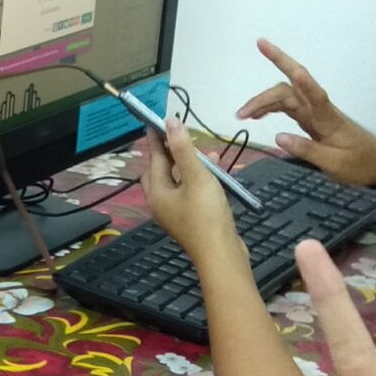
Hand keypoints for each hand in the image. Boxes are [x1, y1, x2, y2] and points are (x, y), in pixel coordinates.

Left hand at [141, 119, 238, 262]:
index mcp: (157, 192)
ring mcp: (176, 213)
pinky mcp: (192, 219)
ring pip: (178, 181)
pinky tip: (216, 169)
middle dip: (170, 152)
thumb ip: (184, 149)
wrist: (222, 255)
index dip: (157, 138)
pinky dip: (199, 178)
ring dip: (189, 164)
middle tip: (180, 136)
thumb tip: (171, 122)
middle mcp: (162, 203)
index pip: (154, 158)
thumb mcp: (196, 177)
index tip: (158, 119)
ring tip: (203, 150)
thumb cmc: (206, 215)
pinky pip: (191, 192)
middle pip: (160, 171)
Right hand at [238, 39, 375, 189]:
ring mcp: (315, 113)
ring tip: (242, 115)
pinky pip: (288, 108)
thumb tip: (278, 136)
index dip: (295, 75)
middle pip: (289, 90)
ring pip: (285, 97)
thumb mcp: (335, 165)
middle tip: (240, 111)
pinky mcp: (312, 120)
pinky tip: (258, 116)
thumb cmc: (362, 164)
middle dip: (263, 95)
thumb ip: (307, 150)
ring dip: (263, 102)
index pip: (310, 91)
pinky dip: (271, 109)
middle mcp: (319, 110)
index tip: (276, 56)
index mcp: (328, 118)